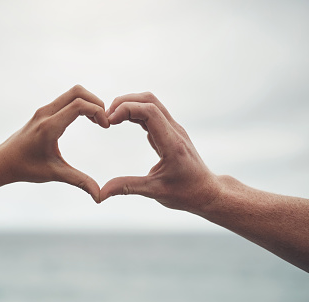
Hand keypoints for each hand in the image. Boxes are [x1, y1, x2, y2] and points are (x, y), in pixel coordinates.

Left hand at [0, 85, 108, 202]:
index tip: (105, 127)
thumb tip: (99, 195)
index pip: (78, 105)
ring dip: (88, 102)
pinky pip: (66, 99)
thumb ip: (79, 181)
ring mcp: (44, 111)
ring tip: (97, 121)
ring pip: (72, 93)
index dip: (97, 111)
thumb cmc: (25, 168)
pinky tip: (85, 120)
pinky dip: (80, 104)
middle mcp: (46, 114)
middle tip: (104, 121)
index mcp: (49, 127)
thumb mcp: (54, 174)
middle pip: (77, 91)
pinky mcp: (43, 112)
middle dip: (96, 102)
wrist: (3, 162)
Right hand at [100, 92, 220, 212]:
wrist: (206, 191)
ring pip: (151, 103)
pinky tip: (122, 121)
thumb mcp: (155, 192)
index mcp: (172, 143)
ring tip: (111, 118)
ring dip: (130, 104)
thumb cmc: (185, 193)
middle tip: (106, 117)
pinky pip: (152, 113)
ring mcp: (174, 129)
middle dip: (125, 102)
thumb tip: (101, 193)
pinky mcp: (170, 132)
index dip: (126, 110)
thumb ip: (127, 187)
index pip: (149, 112)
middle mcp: (174, 131)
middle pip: (149, 100)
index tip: (109, 122)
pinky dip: (135, 112)